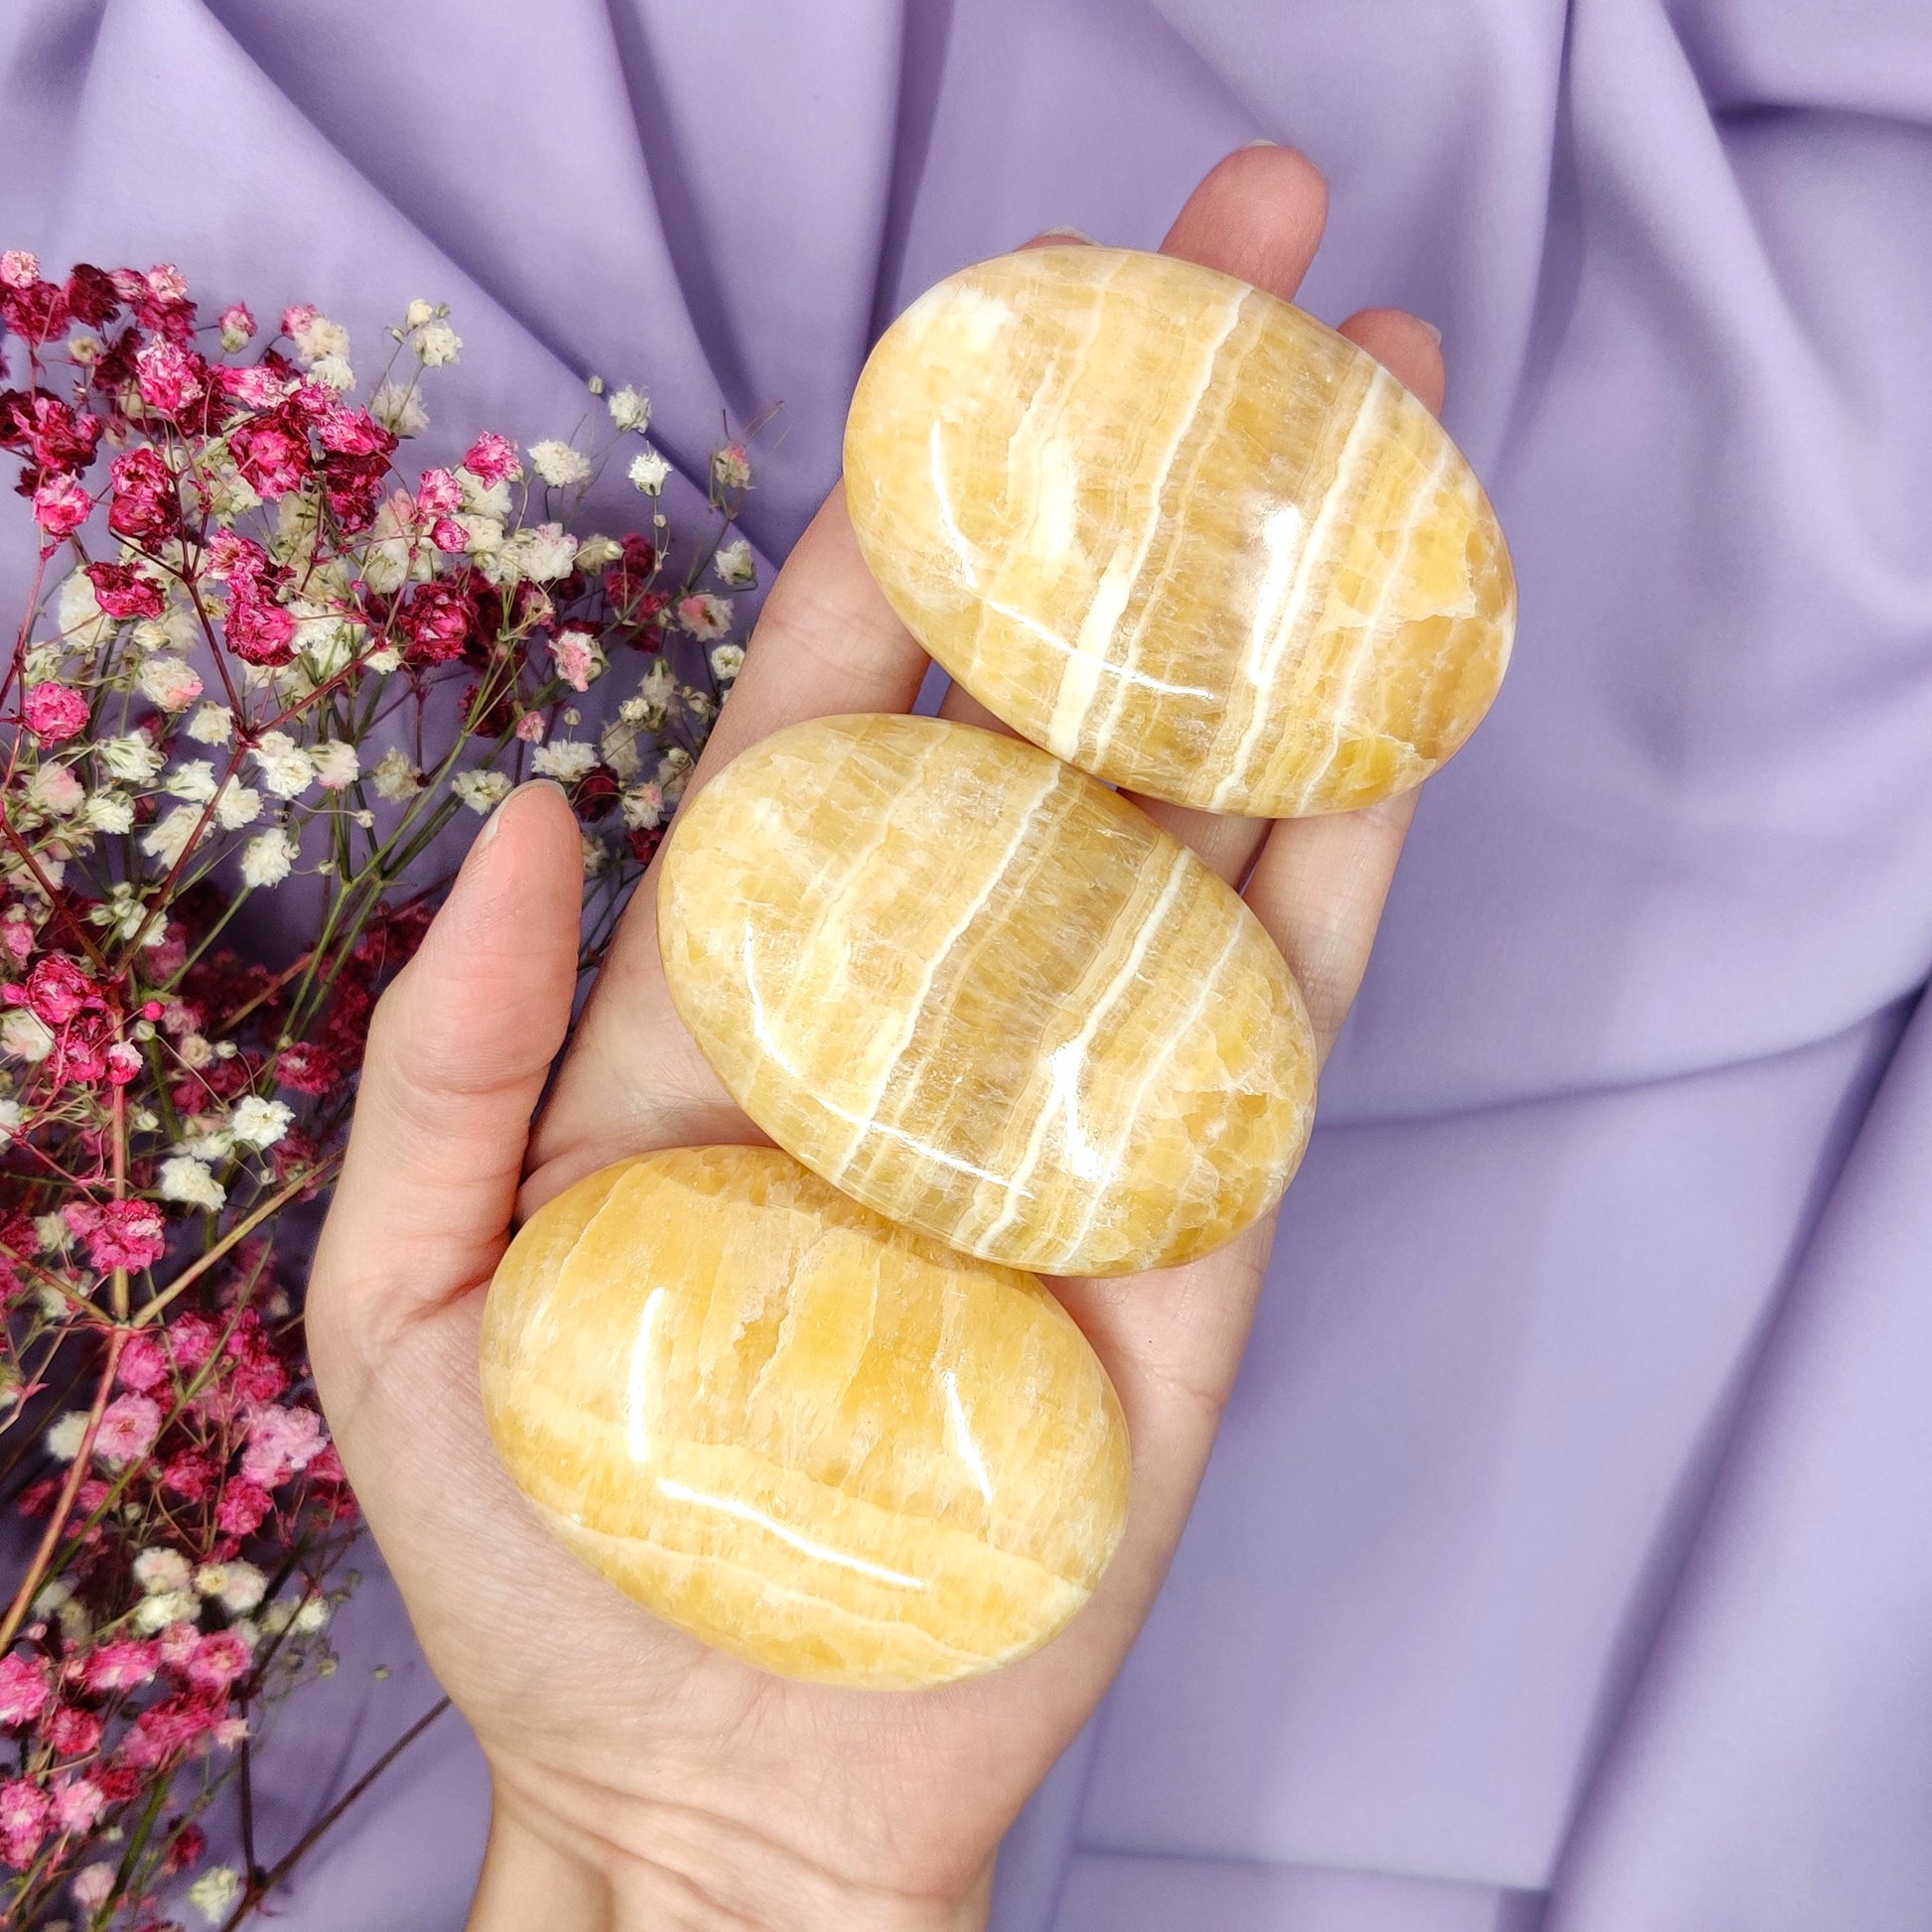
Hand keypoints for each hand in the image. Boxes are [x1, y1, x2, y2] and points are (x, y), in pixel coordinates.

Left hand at [308, 145, 1447, 1931]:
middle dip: (1148, 470)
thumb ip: (448, 1049)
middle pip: (1053, 691)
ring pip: (1198, 804)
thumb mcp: (408, 1296)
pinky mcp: (1192, 1221)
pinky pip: (1281, 1007)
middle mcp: (928, 1003)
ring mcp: (1078, 1096)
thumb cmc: (549, 1561)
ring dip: (1284, 601)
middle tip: (1261, 256)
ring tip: (1383, 397)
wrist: (726, 1793)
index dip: (922, 504)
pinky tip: (1396, 679)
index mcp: (743, 991)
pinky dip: (1344, 844)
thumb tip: (536, 809)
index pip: (849, 693)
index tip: (1002, 329)